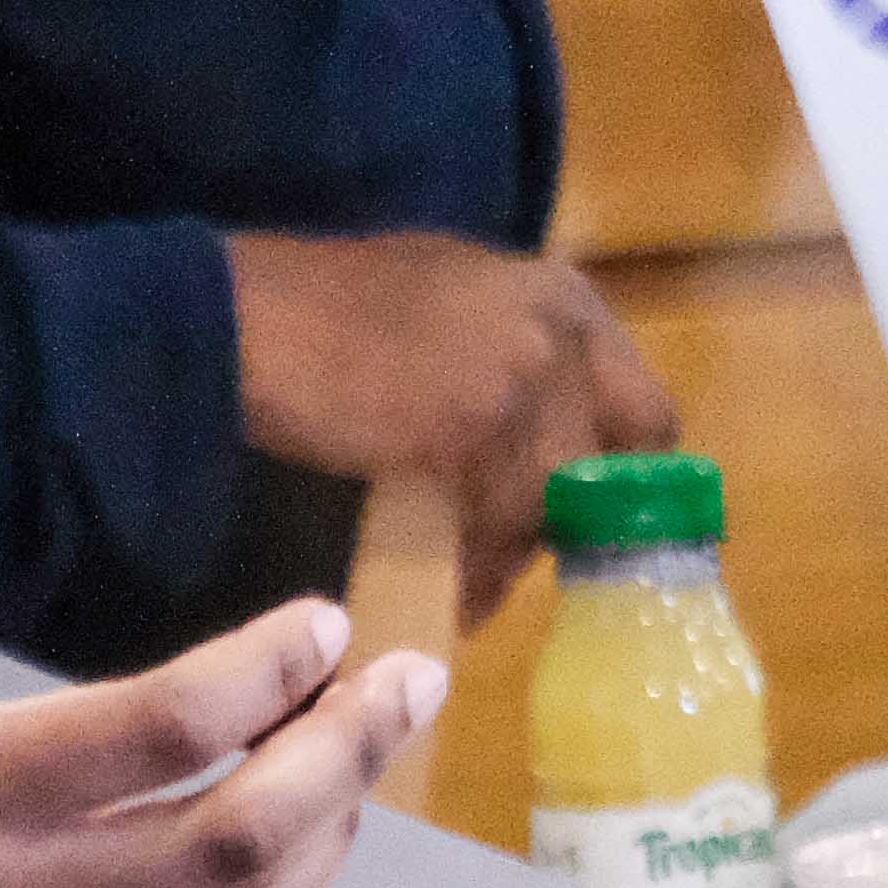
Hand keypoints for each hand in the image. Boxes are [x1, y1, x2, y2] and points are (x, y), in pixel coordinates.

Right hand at [0, 598, 447, 887]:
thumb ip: (1, 744)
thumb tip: (150, 736)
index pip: (168, 730)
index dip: (273, 670)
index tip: (326, 626)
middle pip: (246, 845)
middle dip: (351, 756)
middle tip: (405, 685)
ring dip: (324, 842)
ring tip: (354, 769)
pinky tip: (265, 852)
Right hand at [224, 228, 683, 628]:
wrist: (243, 321)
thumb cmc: (320, 308)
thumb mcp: (448, 300)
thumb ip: (510, 347)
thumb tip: (545, 427)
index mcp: (562, 295)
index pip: (644, 413)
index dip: (616, 478)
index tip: (582, 521)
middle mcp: (561, 330)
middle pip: (615, 465)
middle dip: (579, 518)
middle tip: (527, 554)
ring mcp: (523, 378)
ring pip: (553, 505)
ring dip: (515, 555)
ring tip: (472, 586)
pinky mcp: (475, 431)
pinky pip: (499, 530)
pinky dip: (478, 573)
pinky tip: (450, 592)